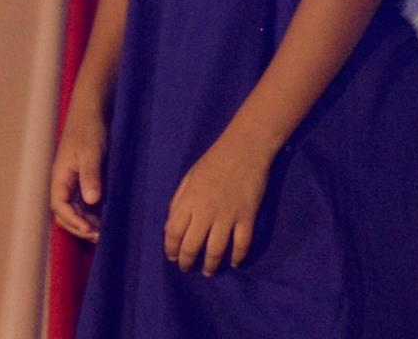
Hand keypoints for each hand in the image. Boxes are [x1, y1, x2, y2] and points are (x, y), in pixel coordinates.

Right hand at [50, 103, 106, 241]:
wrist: (92, 111)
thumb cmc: (89, 129)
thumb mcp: (91, 152)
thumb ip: (90, 176)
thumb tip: (91, 201)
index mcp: (60, 176)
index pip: (59, 206)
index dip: (73, 220)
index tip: (90, 229)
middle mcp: (64, 182)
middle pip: (65, 213)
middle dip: (79, 226)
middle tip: (100, 235)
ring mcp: (73, 182)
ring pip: (75, 210)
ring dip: (86, 222)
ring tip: (104, 230)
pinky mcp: (83, 179)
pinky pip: (84, 203)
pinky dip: (92, 213)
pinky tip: (106, 217)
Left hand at [164, 124, 272, 274]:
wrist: (245, 147)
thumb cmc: (214, 160)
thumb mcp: (189, 177)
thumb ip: (178, 202)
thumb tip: (170, 228)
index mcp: (189, 199)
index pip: (174, 232)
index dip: (171, 249)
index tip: (172, 257)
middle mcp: (206, 211)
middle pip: (192, 246)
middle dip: (187, 262)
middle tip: (187, 268)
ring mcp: (228, 215)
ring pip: (216, 251)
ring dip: (210, 266)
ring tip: (208, 271)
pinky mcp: (247, 217)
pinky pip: (241, 245)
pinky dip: (237, 257)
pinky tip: (233, 262)